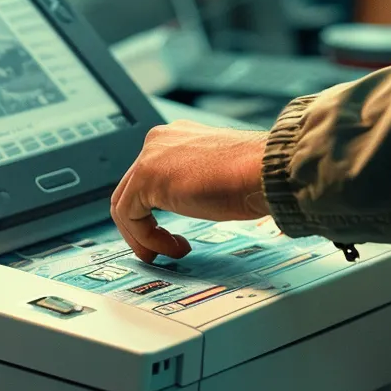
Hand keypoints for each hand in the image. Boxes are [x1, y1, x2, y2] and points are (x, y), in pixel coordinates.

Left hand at [112, 121, 269, 261]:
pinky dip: (145, 237)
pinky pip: (130, 215)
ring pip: (125, 204)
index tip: (172, 235)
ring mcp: (150, 155)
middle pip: (132, 191)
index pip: (149, 178)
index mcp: (177, 138)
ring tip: (168, 252)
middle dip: (145, 226)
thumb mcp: (217, 178)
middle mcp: (159, 140)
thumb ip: (195, 185)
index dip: (155, 213)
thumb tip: (192, 203)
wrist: (264, 171)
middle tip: (165, 248)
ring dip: (144, 236)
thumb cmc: (254, 176)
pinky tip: (170, 247)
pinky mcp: (146, 175)